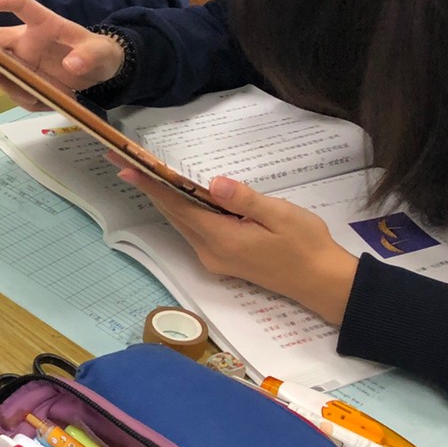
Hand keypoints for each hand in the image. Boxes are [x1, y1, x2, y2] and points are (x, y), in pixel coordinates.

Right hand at [0, 0, 123, 108]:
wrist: (98, 71)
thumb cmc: (97, 52)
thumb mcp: (102, 53)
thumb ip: (90, 56)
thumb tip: (71, 65)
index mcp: (43, 24)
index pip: (19, 4)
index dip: (0, 2)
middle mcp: (25, 40)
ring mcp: (20, 61)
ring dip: (10, 87)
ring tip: (38, 98)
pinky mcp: (22, 80)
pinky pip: (13, 92)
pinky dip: (25, 101)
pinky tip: (45, 101)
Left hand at [117, 163, 359, 324]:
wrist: (323, 283)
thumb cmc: (307, 246)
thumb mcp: (281, 216)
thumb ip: (245, 199)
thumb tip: (212, 184)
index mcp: (222, 239)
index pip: (178, 206)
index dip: (151, 186)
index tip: (126, 168)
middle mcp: (210, 252)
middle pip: (173, 214)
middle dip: (149, 188)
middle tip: (124, 163)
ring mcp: (215, 259)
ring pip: (182, 223)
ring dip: (163, 199)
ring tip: (142, 174)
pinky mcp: (223, 260)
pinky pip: (194, 230)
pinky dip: (182, 211)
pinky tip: (178, 196)